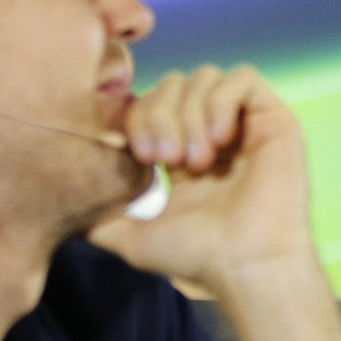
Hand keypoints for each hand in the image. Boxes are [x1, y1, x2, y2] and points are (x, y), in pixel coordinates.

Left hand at [87, 64, 314, 290]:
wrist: (244, 264)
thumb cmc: (196, 255)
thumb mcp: (131, 235)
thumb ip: (99, 217)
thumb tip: (65, 207)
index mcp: (183, 152)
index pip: (150, 103)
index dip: (139, 118)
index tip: (143, 159)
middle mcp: (214, 133)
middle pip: (173, 83)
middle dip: (161, 114)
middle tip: (168, 160)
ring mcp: (244, 125)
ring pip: (204, 76)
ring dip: (190, 113)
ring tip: (198, 159)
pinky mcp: (274, 119)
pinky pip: (242, 77)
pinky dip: (221, 101)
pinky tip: (219, 139)